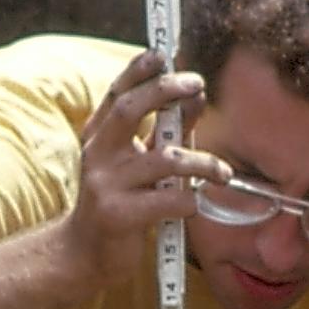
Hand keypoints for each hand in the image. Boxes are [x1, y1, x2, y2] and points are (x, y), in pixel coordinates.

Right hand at [57, 50, 222, 289]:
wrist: (85, 254)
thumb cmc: (122, 201)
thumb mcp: (141, 160)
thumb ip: (168, 130)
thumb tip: (197, 95)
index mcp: (100, 135)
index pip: (117, 92)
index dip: (138, 70)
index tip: (163, 55)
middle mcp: (98, 153)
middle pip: (128, 110)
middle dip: (164, 91)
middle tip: (197, 86)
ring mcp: (106, 183)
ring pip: (162, 160)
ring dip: (201, 162)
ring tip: (223, 172)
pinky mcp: (118, 215)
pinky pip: (167, 200)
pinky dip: (188, 200)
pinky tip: (193, 204)